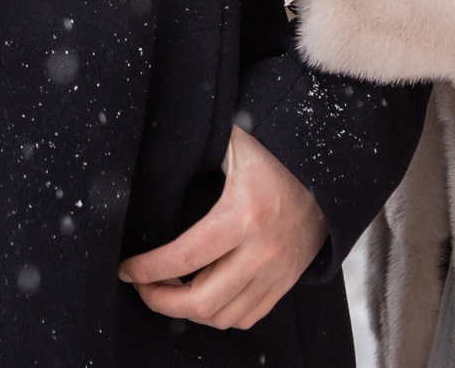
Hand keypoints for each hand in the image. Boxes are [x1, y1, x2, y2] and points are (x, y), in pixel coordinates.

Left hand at [116, 126, 328, 329]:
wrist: (328, 179)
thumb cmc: (275, 159)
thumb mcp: (236, 144)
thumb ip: (200, 143)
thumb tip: (160, 136)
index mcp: (242, 216)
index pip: (183, 257)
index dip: (147, 270)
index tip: (126, 269)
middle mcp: (260, 252)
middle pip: (201, 300)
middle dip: (160, 300)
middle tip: (141, 286)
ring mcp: (275, 274)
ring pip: (223, 316)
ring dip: (187, 311)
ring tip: (167, 290)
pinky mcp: (284, 284)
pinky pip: (247, 318)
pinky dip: (218, 316)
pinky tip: (201, 297)